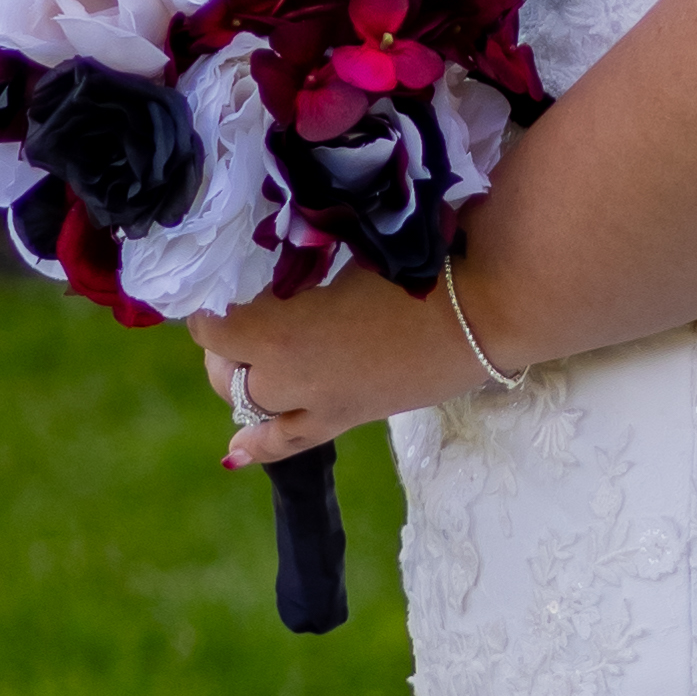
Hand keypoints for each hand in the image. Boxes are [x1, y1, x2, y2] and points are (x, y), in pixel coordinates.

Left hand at [187, 259, 468, 469]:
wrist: (489, 307)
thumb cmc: (424, 256)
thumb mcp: (353, 244)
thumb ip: (307, 252)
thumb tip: (279, 241)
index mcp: (281, 329)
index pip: (212, 326)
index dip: (208, 304)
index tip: (218, 279)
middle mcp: (288, 375)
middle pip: (226, 370)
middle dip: (225, 343)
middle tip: (243, 307)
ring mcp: (319, 403)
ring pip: (251, 406)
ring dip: (244, 380)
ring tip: (250, 357)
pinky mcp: (349, 418)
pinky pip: (291, 441)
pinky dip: (260, 447)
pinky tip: (236, 454)